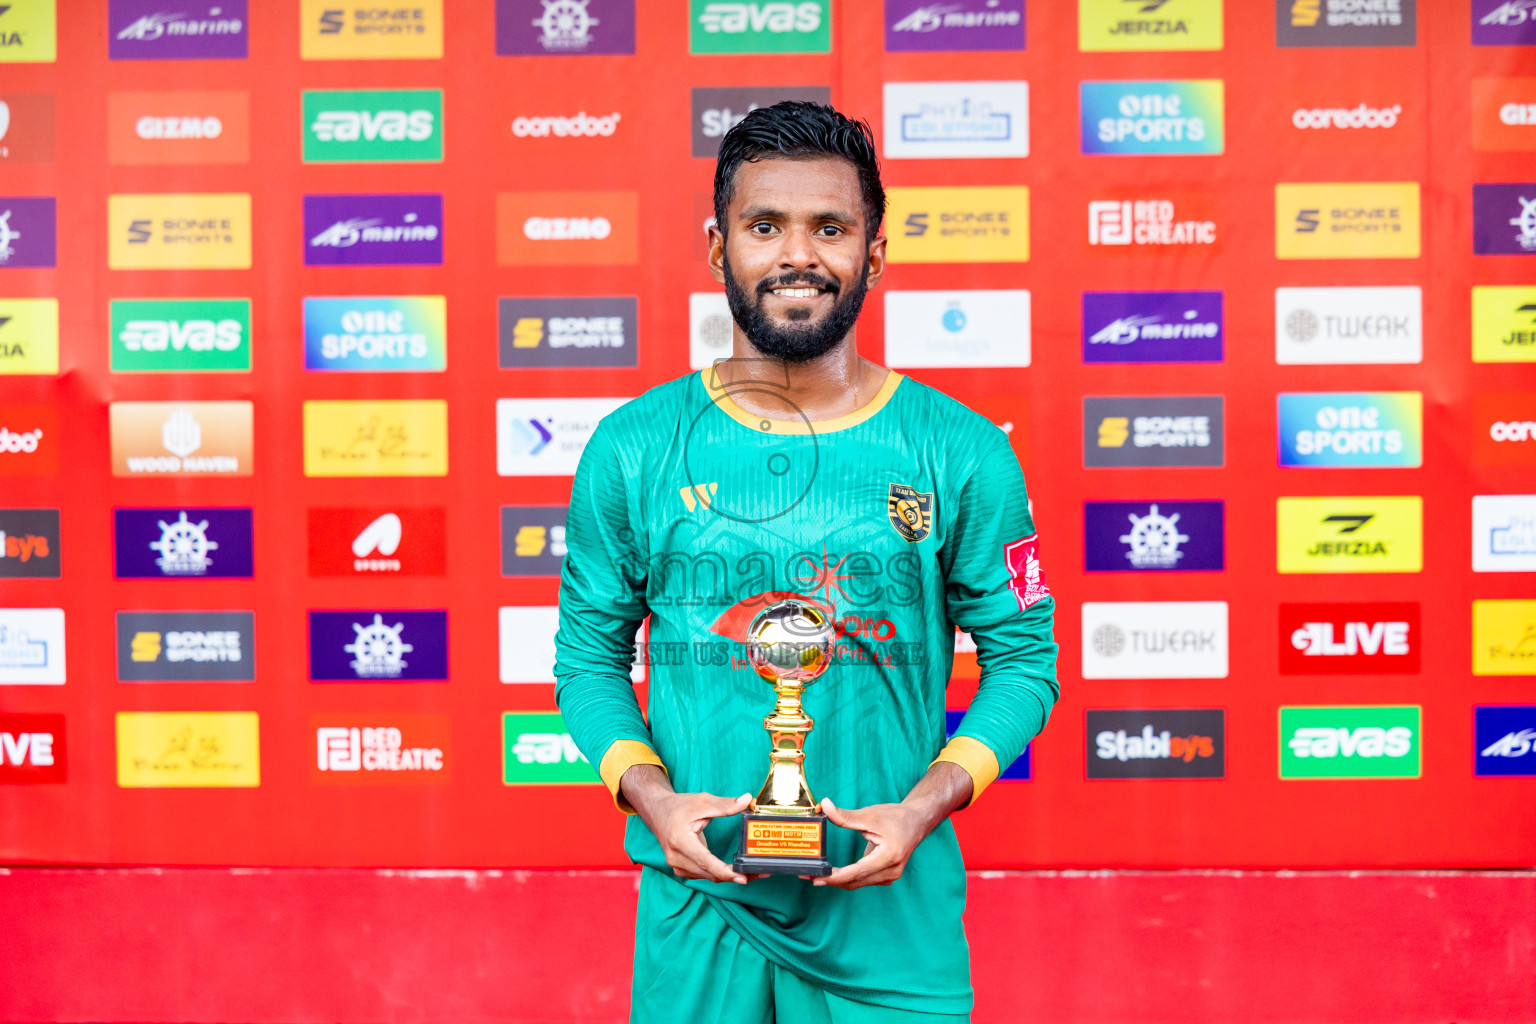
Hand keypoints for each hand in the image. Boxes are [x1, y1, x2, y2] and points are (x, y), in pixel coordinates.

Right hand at [621, 764, 752, 884]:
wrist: (658, 812)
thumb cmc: (678, 806)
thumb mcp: (702, 801)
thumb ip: (725, 804)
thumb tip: (747, 800)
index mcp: (680, 841)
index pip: (706, 862)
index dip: (726, 872)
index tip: (743, 876)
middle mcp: (676, 858)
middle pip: (710, 873)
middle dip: (734, 875)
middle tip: (758, 873)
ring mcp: (677, 866)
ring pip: (708, 876)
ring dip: (729, 876)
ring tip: (751, 872)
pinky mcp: (681, 869)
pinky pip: (704, 875)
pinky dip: (719, 874)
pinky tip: (734, 870)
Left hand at [814, 798, 926, 888]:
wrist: (917, 822)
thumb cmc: (896, 817)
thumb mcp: (870, 815)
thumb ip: (845, 816)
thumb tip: (824, 806)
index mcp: (889, 856)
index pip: (858, 871)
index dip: (837, 876)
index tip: (819, 877)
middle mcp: (891, 870)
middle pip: (856, 881)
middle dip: (832, 880)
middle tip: (809, 876)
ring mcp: (890, 875)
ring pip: (859, 883)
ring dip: (838, 880)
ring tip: (817, 875)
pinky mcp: (886, 875)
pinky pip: (863, 880)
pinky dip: (848, 878)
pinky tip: (833, 874)